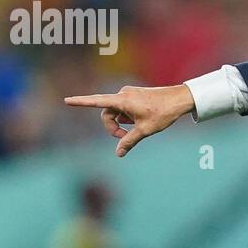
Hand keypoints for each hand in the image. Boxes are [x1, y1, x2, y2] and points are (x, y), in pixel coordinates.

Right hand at [64, 84, 194, 156]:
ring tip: (138, 126)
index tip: (66, 100)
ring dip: (122, 123)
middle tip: (124, 138)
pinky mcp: (134, 95)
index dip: (80, 102)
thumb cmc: (163, 113)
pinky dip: (128, 118)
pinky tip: (141, 120)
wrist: (180, 99)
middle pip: (107, 114)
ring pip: (116, 113)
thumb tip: (118, 154)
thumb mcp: (145, 130)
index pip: (96, 102)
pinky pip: (124, 109)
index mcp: (122, 100)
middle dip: (112, 127)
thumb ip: (129, 141)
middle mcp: (122, 94)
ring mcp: (128, 94)